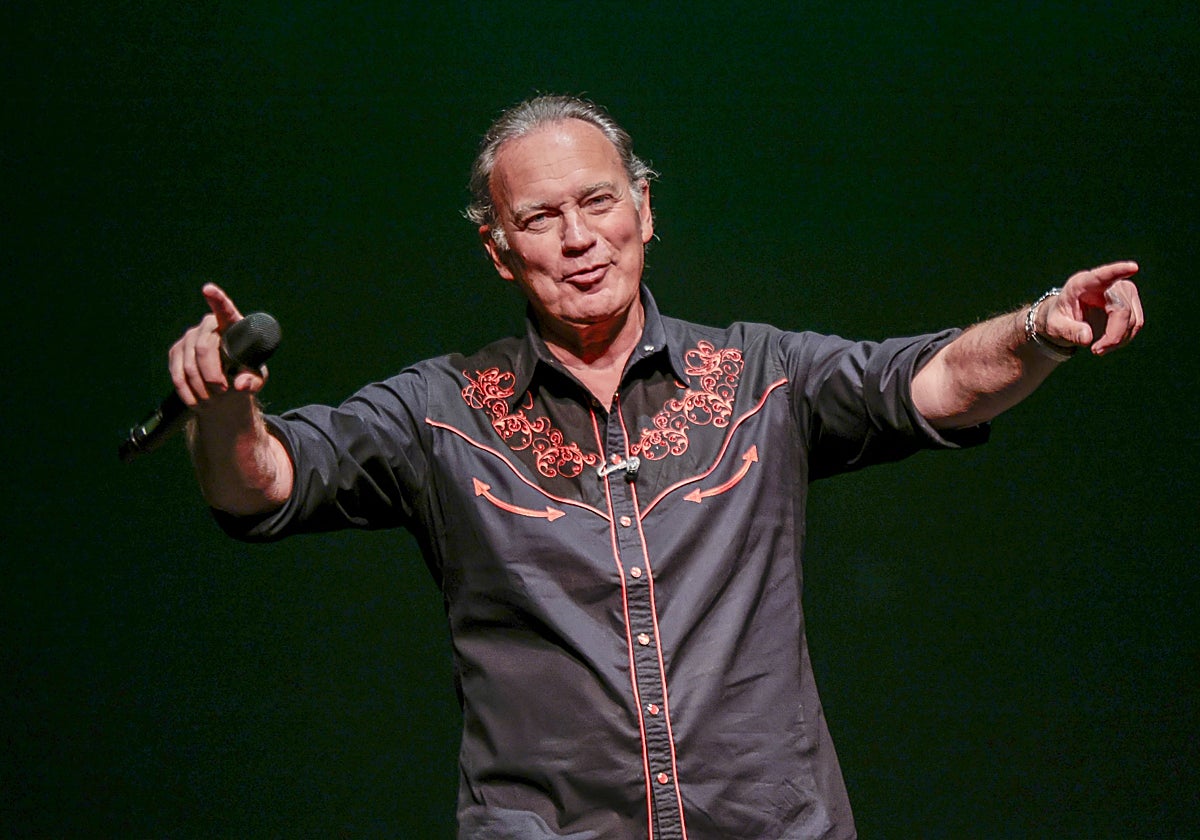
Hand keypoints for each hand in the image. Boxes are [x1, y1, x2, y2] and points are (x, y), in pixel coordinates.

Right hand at [168, 283, 267, 408]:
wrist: (225, 385)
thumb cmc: (244, 373)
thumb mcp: (255, 378)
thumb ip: (253, 380)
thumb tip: (242, 385)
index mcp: (232, 325)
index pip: (224, 310)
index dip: (217, 300)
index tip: (208, 289)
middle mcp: (208, 326)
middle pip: (204, 349)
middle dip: (212, 374)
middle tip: (222, 391)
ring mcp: (189, 337)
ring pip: (190, 365)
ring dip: (201, 387)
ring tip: (213, 400)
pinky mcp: (176, 351)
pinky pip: (177, 374)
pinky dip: (188, 391)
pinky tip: (198, 400)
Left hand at [1041, 261, 1144, 355]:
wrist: (1066, 318)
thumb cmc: (1058, 319)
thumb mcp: (1055, 327)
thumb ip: (1069, 331)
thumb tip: (1087, 338)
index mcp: (1082, 284)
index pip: (1102, 276)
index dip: (1118, 271)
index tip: (1133, 267)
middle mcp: (1106, 283)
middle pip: (1121, 310)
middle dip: (1114, 335)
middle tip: (1096, 351)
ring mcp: (1121, 290)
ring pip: (1133, 319)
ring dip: (1118, 340)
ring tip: (1098, 348)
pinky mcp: (1130, 301)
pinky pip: (1136, 323)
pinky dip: (1124, 338)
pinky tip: (1108, 342)